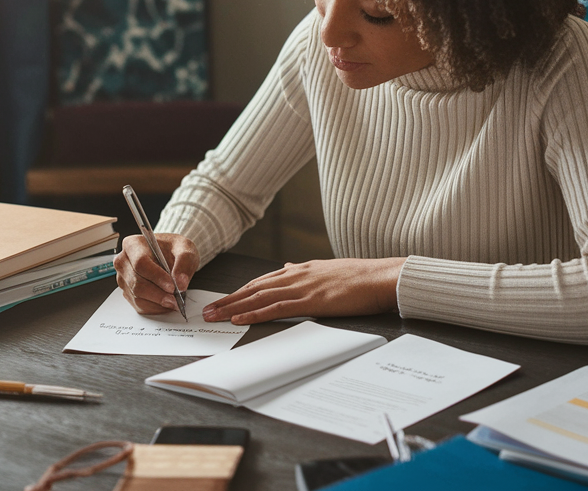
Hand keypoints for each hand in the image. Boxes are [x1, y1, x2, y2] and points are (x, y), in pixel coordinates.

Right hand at [114, 233, 199, 314]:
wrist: (171, 256)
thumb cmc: (174, 249)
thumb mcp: (185, 249)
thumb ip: (184, 263)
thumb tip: (180, 283)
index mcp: (133, 244)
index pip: (140, 263)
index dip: (156, 276)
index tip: (172, 286)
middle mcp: (123, 261)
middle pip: (136, 282)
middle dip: (158, 294)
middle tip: (175, 299)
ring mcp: (124, 278)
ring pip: (137, 296)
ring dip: (157, 302)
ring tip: (174, 302)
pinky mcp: (127, 292)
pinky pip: (138, 304)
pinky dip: (154, 307)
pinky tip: (166, 304)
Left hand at [201, 257, 406, 324]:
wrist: (380, 277)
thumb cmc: (360, 277)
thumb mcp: (327, 268)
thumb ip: (305, 271)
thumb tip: (288, 267)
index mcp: (300, 269)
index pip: (262, 281)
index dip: (240, 291)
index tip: (223, 299)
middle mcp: (295, 275)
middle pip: (253, 288)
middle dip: (228, 300)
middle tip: (207, 310)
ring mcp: (301, 287)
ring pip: (258, 298)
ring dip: (233, 308)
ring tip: (213, 316)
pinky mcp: (310, 301)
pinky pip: (276, 308)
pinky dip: (254, 314)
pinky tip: (240, 320)